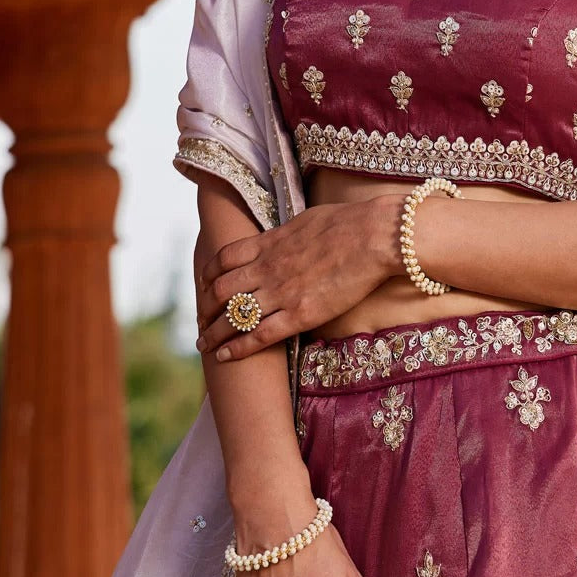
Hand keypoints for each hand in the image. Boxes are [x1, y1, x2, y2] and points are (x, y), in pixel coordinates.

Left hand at [196, 193, 402, 361]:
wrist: (374, 236)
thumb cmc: (349, 222)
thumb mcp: (305, 220)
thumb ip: (286, 235)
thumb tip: (282, 238)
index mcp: (268, 243)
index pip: (222, 261)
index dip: (207, 277)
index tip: (204, 288)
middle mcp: (267, 268)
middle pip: (219, 292)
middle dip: (205, 310)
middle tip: (202, 323)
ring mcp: (282, 292)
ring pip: (233, 317)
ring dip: (214, 334)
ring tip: (205, 346)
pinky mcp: (301, 314)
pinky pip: (259, 336)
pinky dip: (238, 348)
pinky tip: (225, 356)